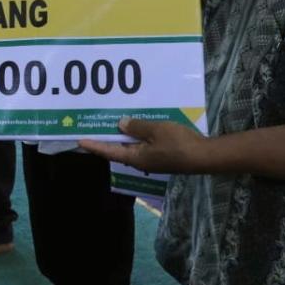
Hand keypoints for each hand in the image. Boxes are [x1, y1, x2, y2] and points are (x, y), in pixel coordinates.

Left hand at [77, 117, 207, 174]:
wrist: (204, 156)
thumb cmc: (179, 143)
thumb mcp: (155, 130)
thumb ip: (137, 127)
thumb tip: (121, 124)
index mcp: (136, 158)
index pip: (109, 152)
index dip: (94, 146)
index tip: (80, 141)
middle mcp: (140, 161)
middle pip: (118, 150)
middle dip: (106, 139)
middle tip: (93, 128)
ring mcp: (152, 159)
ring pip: (131, 147)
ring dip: (122, 136)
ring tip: (112, 123)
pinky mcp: (162, 156)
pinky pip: (143, 145)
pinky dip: (136, 136)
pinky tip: (136, 126)